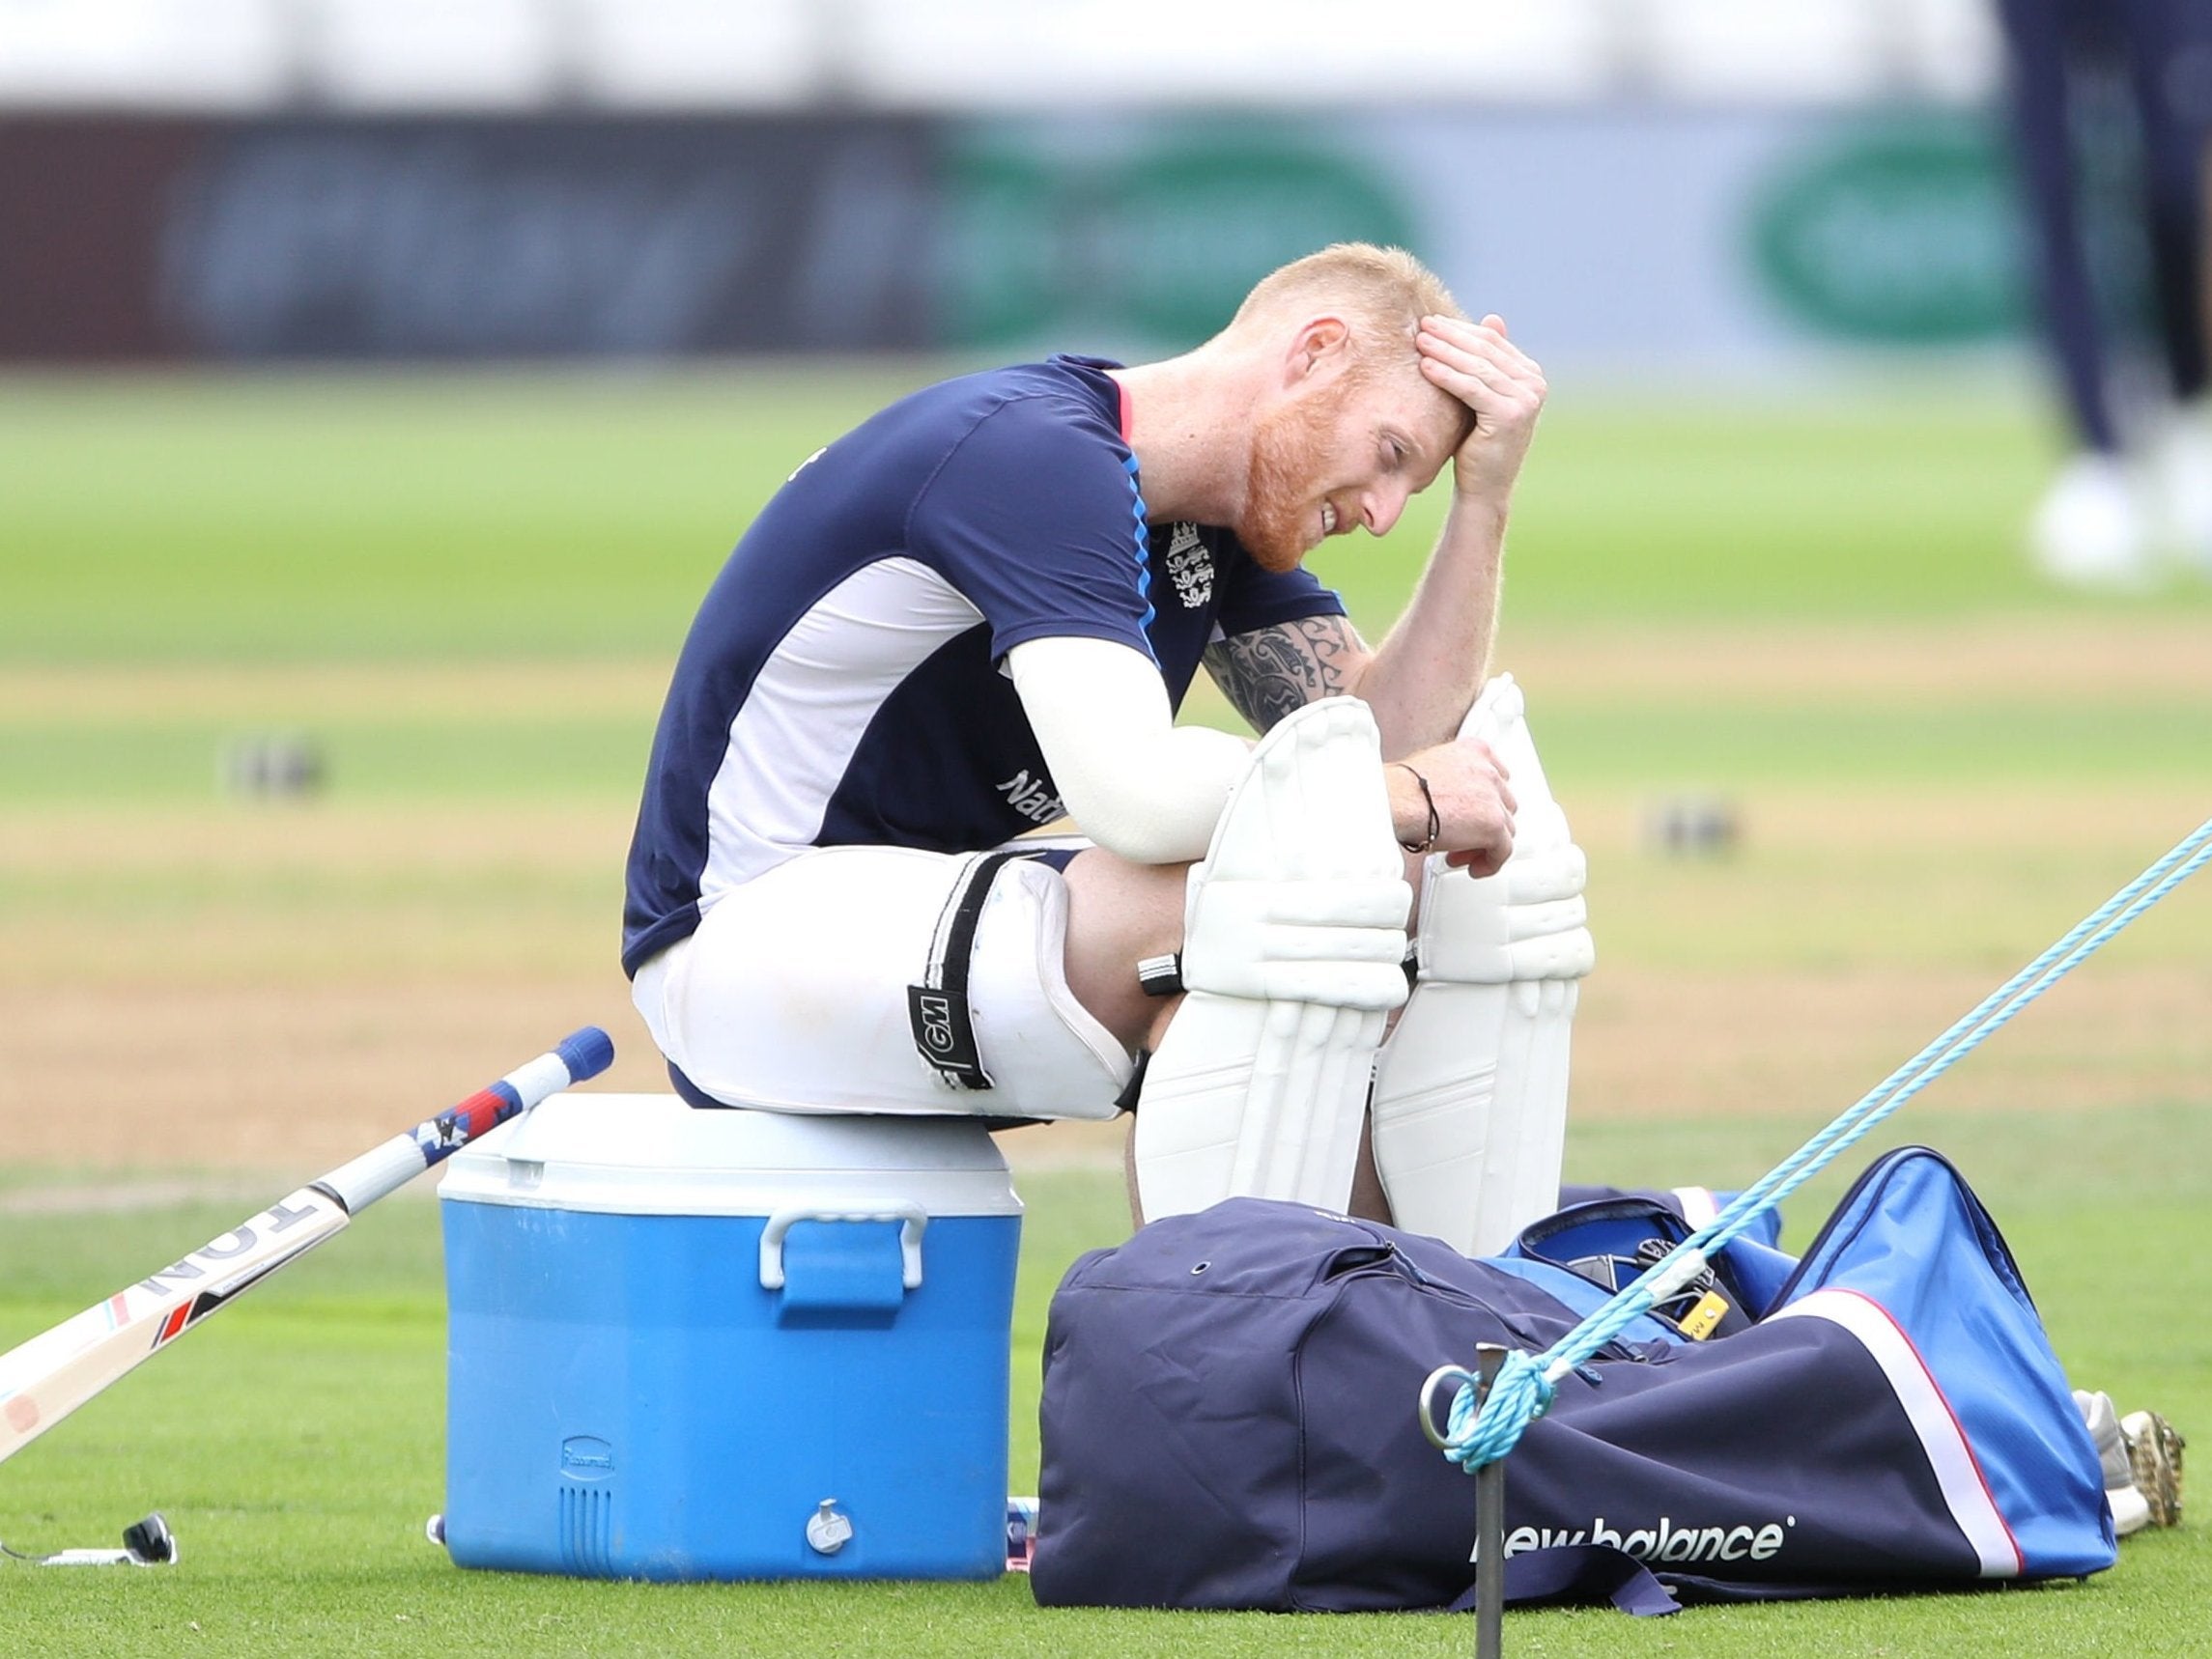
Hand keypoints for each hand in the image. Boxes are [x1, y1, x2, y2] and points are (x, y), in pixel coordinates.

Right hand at [1394, 738, 1516, 876]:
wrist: (1393, 800)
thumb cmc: (1398, 789)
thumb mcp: (1432, 770)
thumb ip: (1452, 783)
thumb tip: (1453, 807)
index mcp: (1475, 751)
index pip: (1496, 779)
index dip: (1484, 803)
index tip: (1472, 816)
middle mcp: (1489, 771)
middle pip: (1503, 805)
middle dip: (1483, 825)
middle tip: (1462, 839)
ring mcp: (1493, 797)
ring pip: (1505, 828)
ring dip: (1485, 845)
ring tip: (1461, 855)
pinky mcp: (1493, 824)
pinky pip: (1503, 851)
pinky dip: (1490, 863)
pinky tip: (1473, 868)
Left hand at [1415, 313, 1546, 509]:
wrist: (1485, 487)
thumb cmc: (1477, 442)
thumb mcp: (1483, 396)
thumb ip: (1488, 362)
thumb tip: (1492, 317)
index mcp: (1531, 375)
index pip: (1491, 341)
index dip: (1460, 329)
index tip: (1431, 322)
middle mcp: (1535, 384)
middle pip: (1484, 350)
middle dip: (1450, 335)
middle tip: (1422, 325)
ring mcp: (1526, 400)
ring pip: (1477, 367)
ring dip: (1445, 351)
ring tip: (1418, 341)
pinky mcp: (1510, 415)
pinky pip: (1471, 388)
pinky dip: (1446, 375)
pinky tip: (1424, 367)